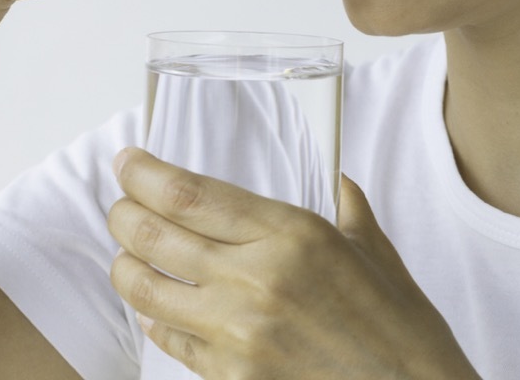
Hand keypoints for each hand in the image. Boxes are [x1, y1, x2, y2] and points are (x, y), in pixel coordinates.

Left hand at [107, 147, 480, 379]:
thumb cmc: (398, 325)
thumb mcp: (373, 248)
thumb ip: (343, 203)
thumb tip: (331, 175)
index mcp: (290, 235)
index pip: (189, 195)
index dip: (144, 174)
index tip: (128, 161)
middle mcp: (254, 279)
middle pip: (154, 235)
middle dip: (123, 213)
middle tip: (120, 203)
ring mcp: (237, 334)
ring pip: (145, 289)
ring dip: (125, 264)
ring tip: (128, 252)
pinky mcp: (231, 376)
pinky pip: (170, 338)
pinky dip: (154, 316)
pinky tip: (157, 305)